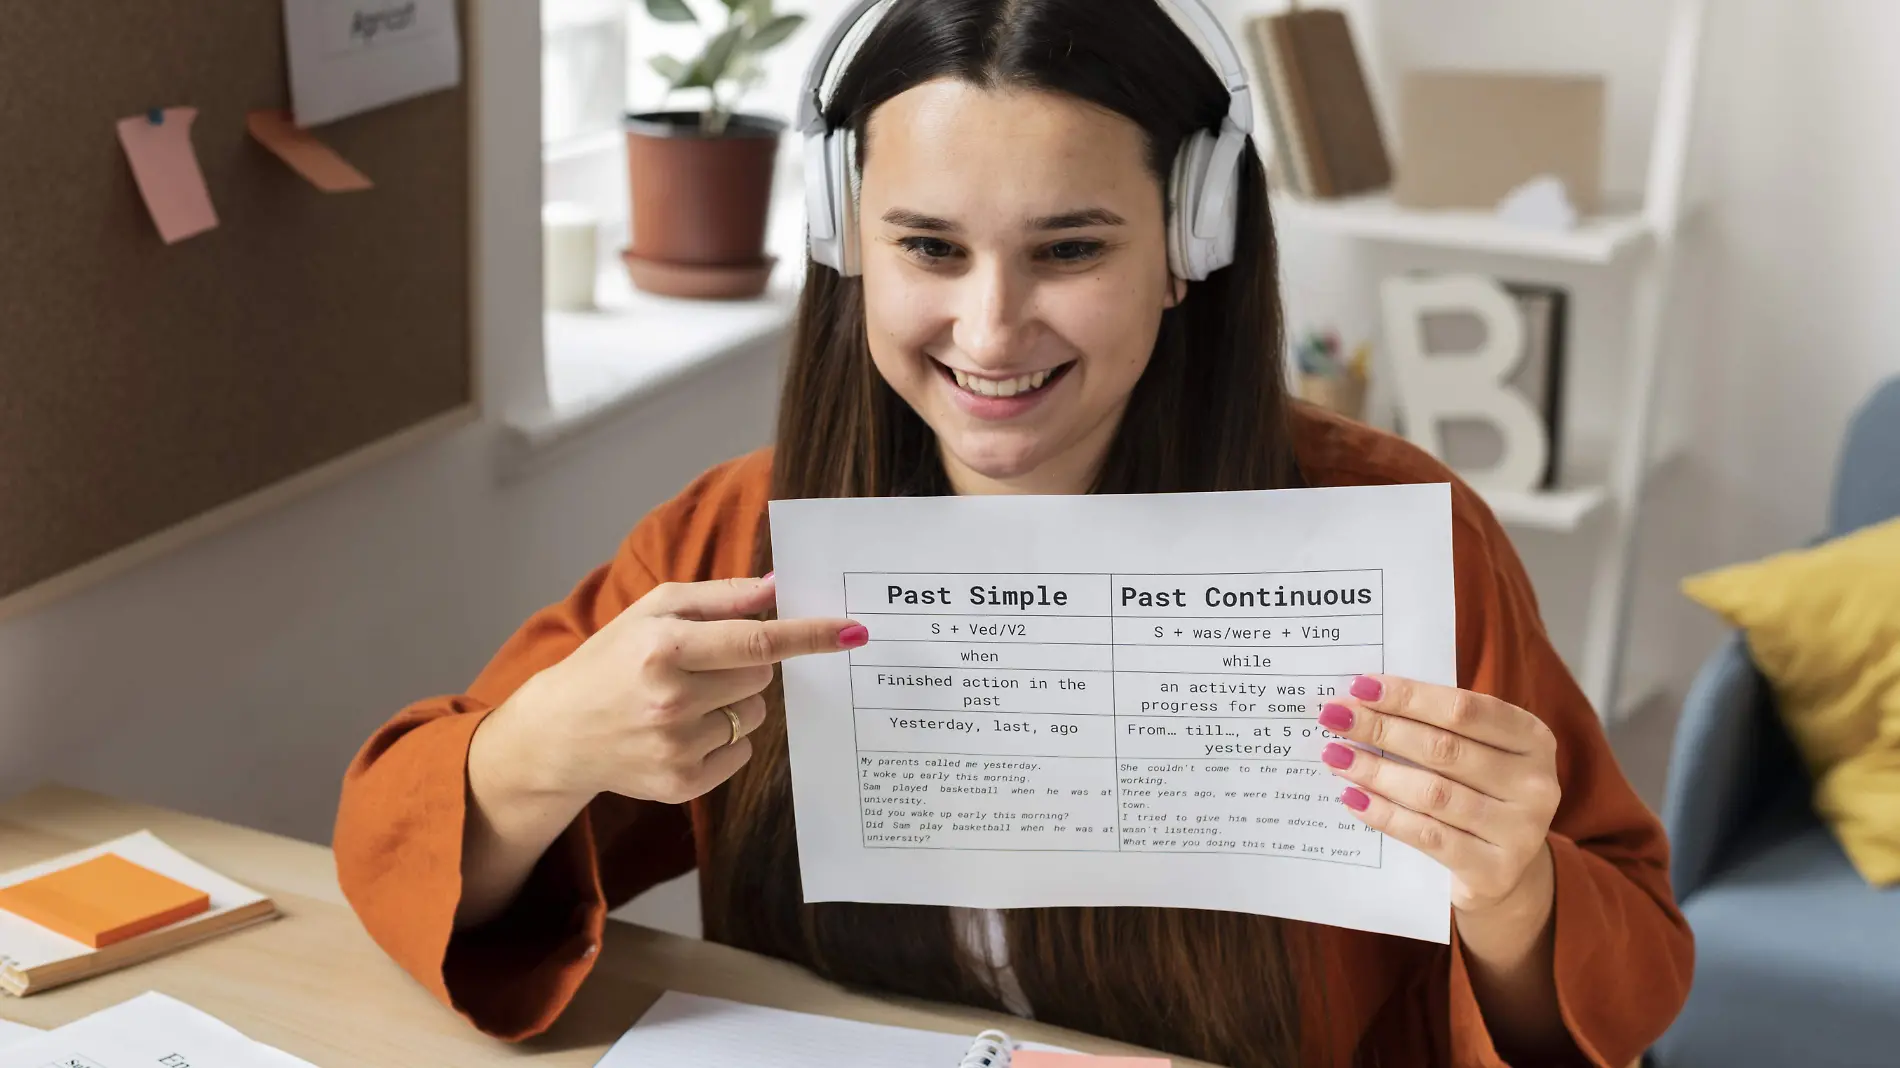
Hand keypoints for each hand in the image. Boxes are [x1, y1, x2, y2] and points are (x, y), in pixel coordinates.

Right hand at [518, 574, 866, 803]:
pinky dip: (724, 738)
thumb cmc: (612, 659)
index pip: (756, 641)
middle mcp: (671, 700)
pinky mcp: (681, 783)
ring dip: (734, 701)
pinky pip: (742, 751)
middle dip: (746, 665)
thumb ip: (720, 597)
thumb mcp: (654, 611)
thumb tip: (778, 588)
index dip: (809, 635)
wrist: (559, 732)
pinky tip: (681, 731)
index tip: (852, 631)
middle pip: (761, 676)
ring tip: (684, 699)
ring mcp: (677, 747)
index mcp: (664, 648)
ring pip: (755, 714)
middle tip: (702, 664)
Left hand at [1316, 674, 1560, 913]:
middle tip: (1334, 717)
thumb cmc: (1479, 794)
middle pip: (1444, 749)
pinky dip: (1385, 815)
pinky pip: (1427, 836)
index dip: (1409, 696)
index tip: (1359, 686)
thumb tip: (1362, 699)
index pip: (1465, 709)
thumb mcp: (1478, 754)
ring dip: (1376, 772)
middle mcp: (1536, 783)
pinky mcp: (1495, 870)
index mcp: (1533, 739)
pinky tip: (1353, 799)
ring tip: (1335, 757)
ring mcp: (1521, 830)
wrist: (1505, 872)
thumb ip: (1437, 727)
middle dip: (1382, 728)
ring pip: (1433, 793)